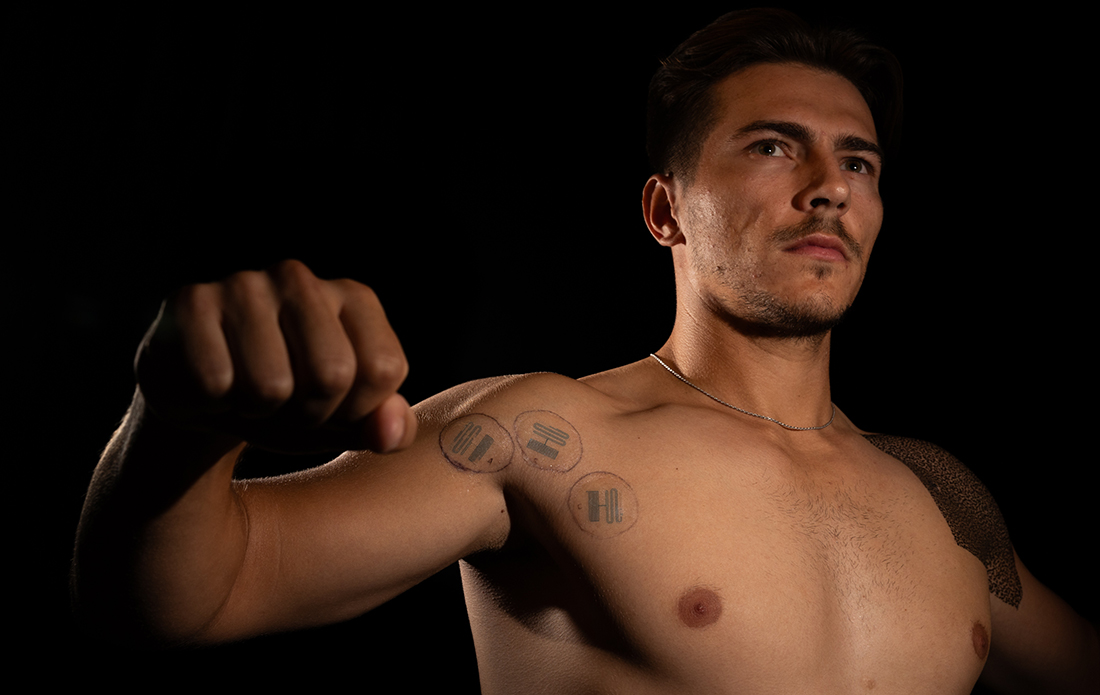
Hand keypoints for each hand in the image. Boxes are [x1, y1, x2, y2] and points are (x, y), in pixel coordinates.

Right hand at [135, 260, 415, 453]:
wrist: (206, 398)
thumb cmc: (293, 404)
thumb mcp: (348, 422)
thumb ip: (390, 430)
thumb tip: (390, 433)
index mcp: (354, 298)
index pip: (382, 369)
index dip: (356, 411)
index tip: (332, 407)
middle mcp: (301, 279)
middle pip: (332, 375)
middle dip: (309, 415)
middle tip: (286, 406)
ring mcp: (244, 285)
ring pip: (271, 386)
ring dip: (259, 412)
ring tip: (248, 393)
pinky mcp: (191, 302)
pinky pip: (215, 384)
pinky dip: (214, 404)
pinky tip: (213, 387)